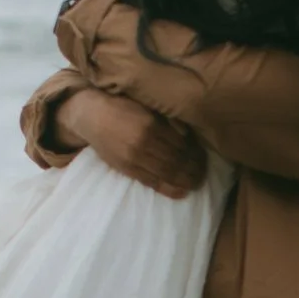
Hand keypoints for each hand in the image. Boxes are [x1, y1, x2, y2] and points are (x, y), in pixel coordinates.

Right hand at [54, 89, 205, 198]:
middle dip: (194, 169)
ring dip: (185, 180)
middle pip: (177, 160)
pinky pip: (152, 182)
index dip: (195, 153)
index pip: (181, 143)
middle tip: (204, 174)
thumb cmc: (123, 107)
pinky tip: (181, 192)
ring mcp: (135, 158)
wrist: (93, 116)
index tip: (205, 158)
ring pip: (167, 172)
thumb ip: (167, 119)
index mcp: (152, 124)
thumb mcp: (146, 105)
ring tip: (196, 183)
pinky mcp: (127, 168)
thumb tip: (188, 135)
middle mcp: (144, 142)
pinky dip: (168, 189)